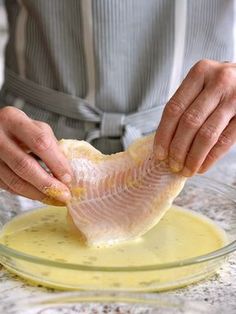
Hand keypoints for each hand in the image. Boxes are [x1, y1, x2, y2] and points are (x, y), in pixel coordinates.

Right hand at [0, 106, 71, 203]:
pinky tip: (40, 195)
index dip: (56, 163)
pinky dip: (26, 194)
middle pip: (25, 165)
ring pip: (15, 180)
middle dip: (47, 183)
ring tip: (54, 198)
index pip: (40, 143)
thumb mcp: (35, 127)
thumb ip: (51, 145)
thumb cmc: (18, 128)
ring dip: (38, 193)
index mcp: (14, 120)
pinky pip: (8, 187)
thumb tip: (66, 169)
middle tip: (63, 194)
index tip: (68, 177)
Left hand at [155, 59, 235, 175]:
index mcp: (200, 73)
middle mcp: (218, 82)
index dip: (164, 134)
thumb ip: (185, 105)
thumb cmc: (221, 85)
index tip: (159, 153)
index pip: (174, 109)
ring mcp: (235, 97)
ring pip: (206, 135)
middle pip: (189, 123)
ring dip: (193, 157)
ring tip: (186, 169)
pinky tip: (202, 166)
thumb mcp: (202, 84)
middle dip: (177, 149)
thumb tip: (165, 142)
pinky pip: (224, 141)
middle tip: (173, 165)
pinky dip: (210, 158)